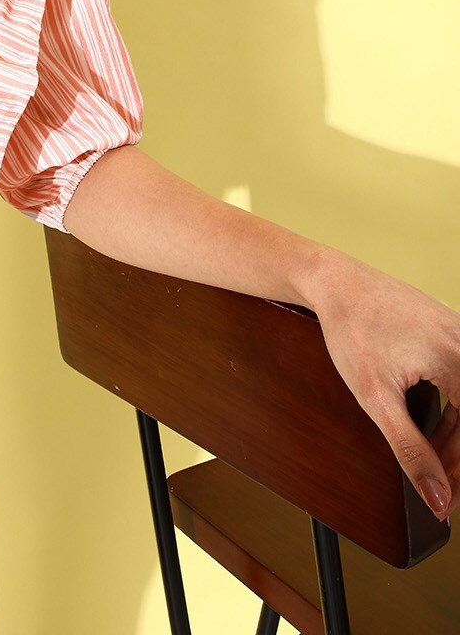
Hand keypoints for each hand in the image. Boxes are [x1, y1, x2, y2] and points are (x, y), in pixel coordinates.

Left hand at [308, 250, 459, 520]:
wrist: (334, 281)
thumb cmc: (351, 331)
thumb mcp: (376, 398)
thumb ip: (410, 450)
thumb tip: (437, 497)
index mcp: (457, 360)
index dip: (459, 470)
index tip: (448, 499)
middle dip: (457, 454)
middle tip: (439, 485)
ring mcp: (459, 331)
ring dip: (456, 431)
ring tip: (431, 456)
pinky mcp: (450, 326)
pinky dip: (454, 404)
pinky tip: (434, 422)